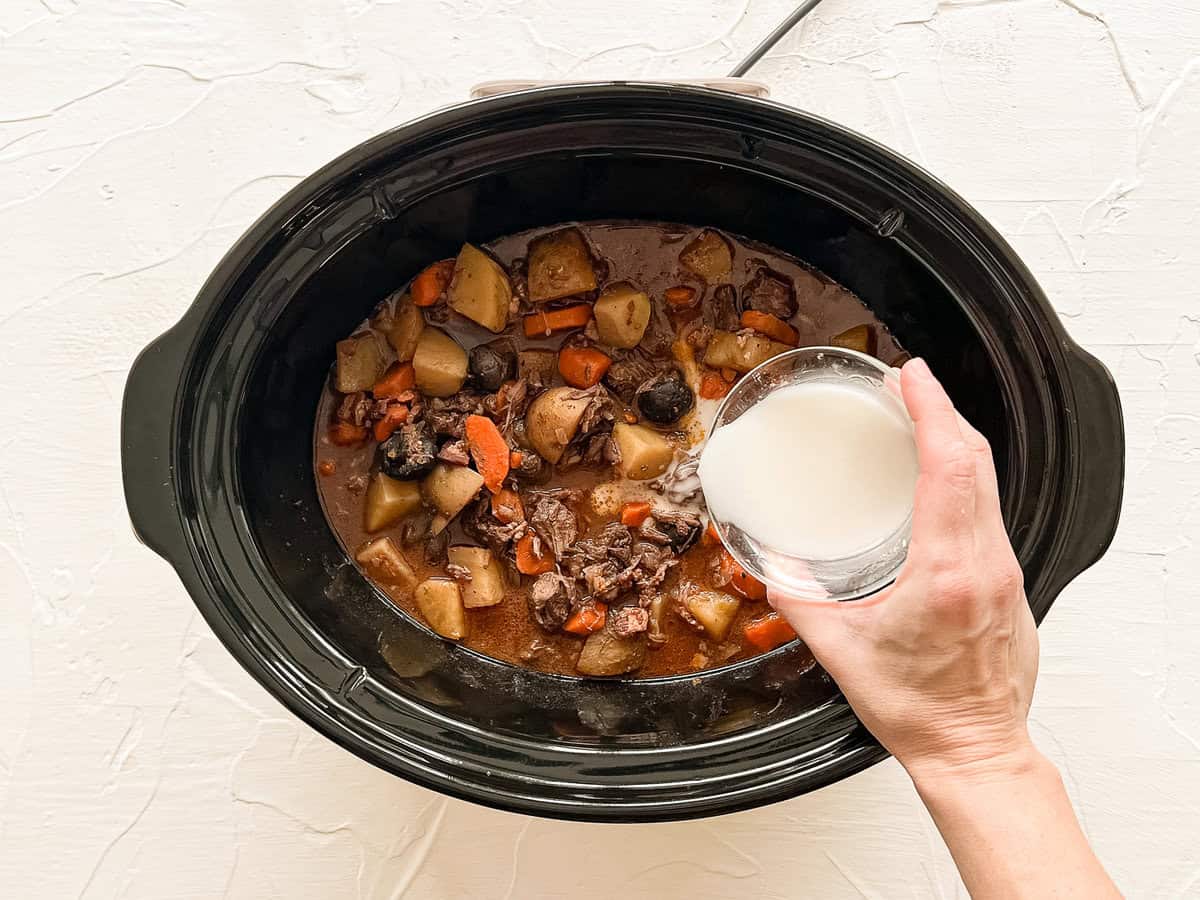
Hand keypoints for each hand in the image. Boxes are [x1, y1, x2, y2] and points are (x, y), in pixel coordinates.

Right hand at [770, 358, 1038, 780]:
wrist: (973, 751)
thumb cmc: (918, 711)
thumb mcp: (839, 651)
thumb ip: (796, 599)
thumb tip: (768, 563)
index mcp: (946, 572)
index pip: (952, 467)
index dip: (934, 411)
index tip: (913, 378)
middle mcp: (985, 564)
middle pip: (978, 462)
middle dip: (944, 412)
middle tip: (909, 385)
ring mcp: (1006, 572)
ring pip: (990, 484)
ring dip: (957, 442)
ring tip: (921, 419)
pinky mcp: (1011, 583)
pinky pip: (990, 511)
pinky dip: (966, 477)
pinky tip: (940, 477)